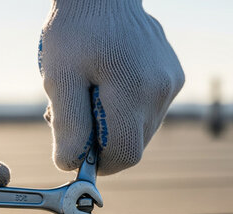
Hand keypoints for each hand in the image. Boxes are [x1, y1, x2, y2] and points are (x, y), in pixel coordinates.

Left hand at [39, 0, 184, 174]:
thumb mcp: (59, 77)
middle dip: (103, 142)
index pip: (124, 155)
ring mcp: (170, 84)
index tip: (77, 150)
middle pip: (133, 145)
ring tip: (91, 94)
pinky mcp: (174, 78)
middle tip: (78, 112)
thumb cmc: (75, 31)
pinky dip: (127, 110)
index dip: (99, 162)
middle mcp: (160, 91)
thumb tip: (70, 164)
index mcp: (133, 91)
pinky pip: (149, 111)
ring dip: (115, 126)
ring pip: (141, 130)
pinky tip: (110, 84)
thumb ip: (67, 124)